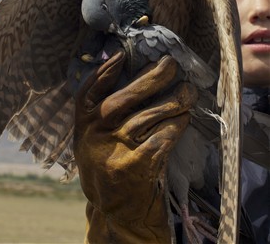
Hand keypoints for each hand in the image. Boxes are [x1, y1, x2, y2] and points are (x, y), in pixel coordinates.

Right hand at [73, 51, 197, 243]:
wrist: (116, 215)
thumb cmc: (109, 168)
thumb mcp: (94, 142)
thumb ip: (102, 115)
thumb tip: (128, 73)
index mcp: (83, 126)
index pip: (89, 92)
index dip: (104, 71)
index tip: (122, 55)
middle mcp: (95, 136)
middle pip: (123, 99)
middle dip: (150, 78)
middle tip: (170, 64)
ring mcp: (114, 151)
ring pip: (148, 116)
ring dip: (173, 101)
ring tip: (187, 91)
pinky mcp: (135, 167)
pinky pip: (162, 136)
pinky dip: (177, 124)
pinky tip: (185, 117)